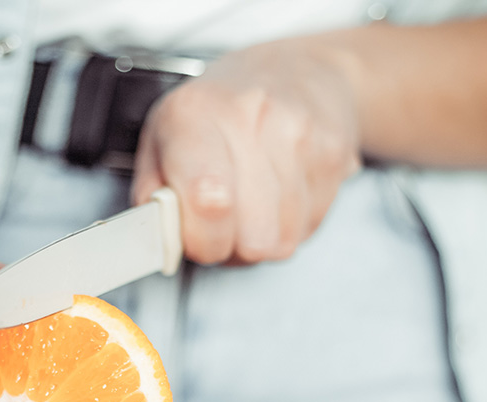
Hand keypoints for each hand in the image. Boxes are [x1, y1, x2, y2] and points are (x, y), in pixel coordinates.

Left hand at [132, 39, 362, 264]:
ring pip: (282, 240)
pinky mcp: (334, 154)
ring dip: (261, 237)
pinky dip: (291, 223)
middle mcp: (249, 117)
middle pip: (251, 237)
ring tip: (249, 205)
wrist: (294, 70)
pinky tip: (278, 194)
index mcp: (193, 115)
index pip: (208, 203)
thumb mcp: (161, 139)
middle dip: (231, 246)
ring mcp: (299, 134)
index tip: (195, 236)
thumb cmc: (216, 112)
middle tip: (221, 221)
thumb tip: (159, 238)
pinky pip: (310, 227)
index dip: (202, 240)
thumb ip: (152, 194)